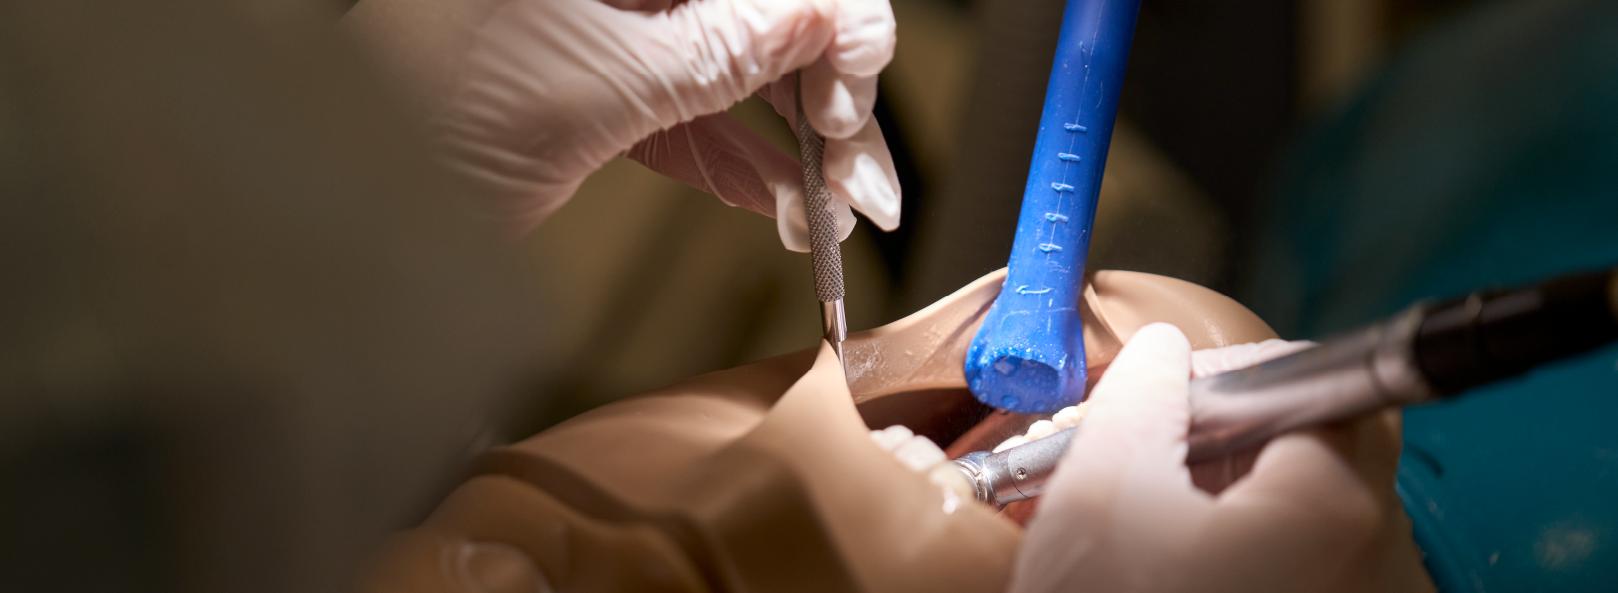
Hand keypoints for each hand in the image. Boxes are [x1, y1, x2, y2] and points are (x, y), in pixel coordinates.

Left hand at [344, 0, 900, 250]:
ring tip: (843, 207)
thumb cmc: (416, 122)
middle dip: (825, 92)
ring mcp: (609, 34)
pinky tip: (789, 211)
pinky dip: (745, 172)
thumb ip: (727, 53)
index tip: (856, 76)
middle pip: (759, 16)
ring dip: (798, 147)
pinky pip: (695, 125)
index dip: (830, 13)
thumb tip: (833, 19)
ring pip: (735, 76)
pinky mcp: (599, 98)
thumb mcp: (602, 86)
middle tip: (856, 163)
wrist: (335, 218)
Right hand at [1010, 323, 1434, 592]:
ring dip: (1257, 502)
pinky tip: (1198, 582)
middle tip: (1172, 458)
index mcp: (1332, 507)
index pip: (1319, 381)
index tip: (1178, 395)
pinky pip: (1325, 578)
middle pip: (1337, 451)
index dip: (1238, 376)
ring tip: (1173, 531)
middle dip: (1249, 439)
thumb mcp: (1096, 493)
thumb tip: (1163, 353)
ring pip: (1331, 520)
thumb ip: (1137, 396)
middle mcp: (1384, 564)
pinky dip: (1269, 563)